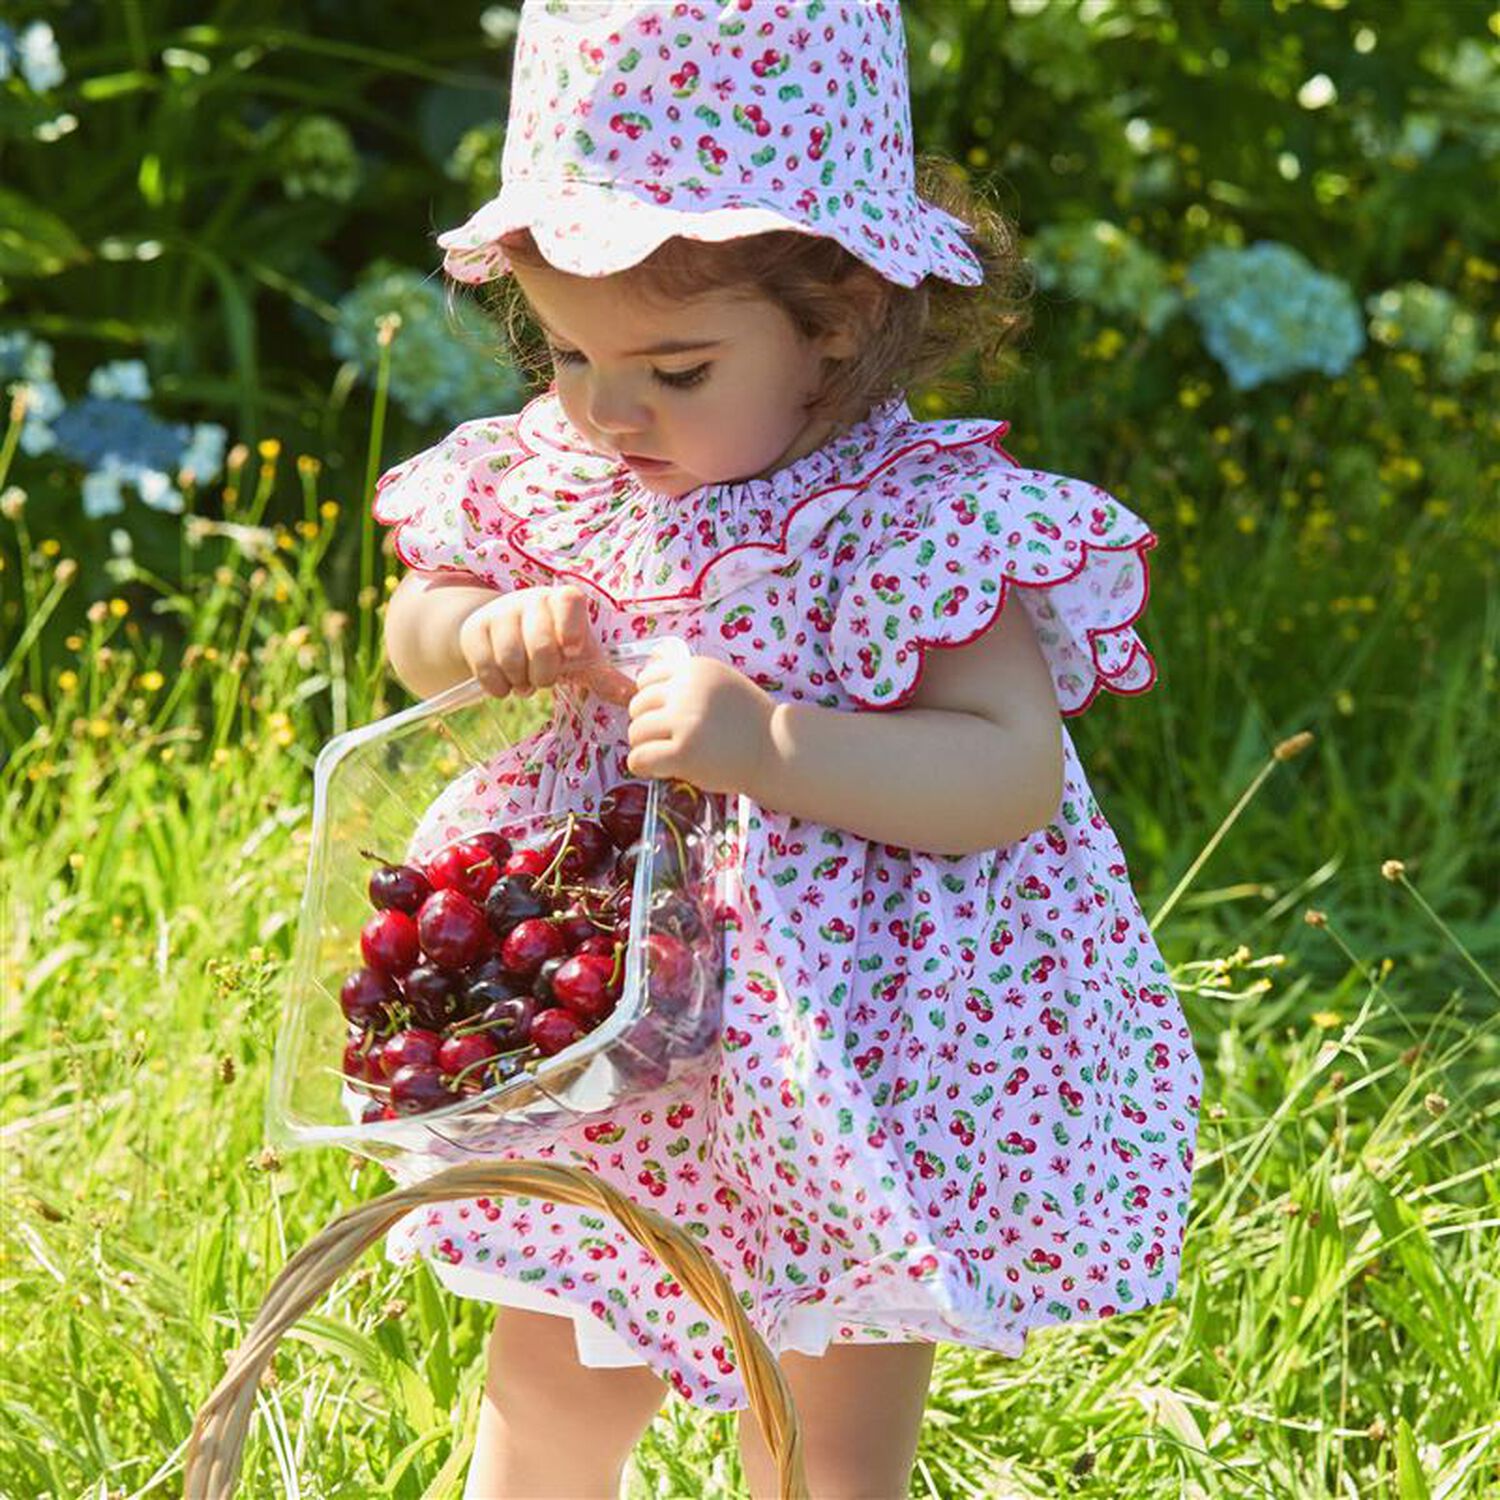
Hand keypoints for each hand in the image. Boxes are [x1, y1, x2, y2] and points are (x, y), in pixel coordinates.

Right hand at [457, 585, 629, 701]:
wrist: (503, 635)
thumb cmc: (554, 646)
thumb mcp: (581, 659)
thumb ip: (606, 677)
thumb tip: (636, 696)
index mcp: (564, 601)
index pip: (569, 601)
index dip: (571, 628)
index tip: (574, 653)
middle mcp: (531, 599)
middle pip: (540, 644)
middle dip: (545, 674)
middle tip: (544, 680)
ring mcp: (500, 611)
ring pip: (510, 659)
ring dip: (521, 683)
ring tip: (525, 681)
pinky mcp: (474, 628)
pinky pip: (486, 668)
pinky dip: (498, 686)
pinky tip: (505, 681)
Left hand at [625, 649, 775, 795]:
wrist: (778, 750)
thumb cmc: (750, 722)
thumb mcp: (721, 684)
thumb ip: (689, 682)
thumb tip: (643, 689)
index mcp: (695, 669)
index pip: (647, 679)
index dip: (652, 701)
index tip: (665, 717)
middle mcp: (687, 690)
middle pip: (638, 705)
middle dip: (647, 725)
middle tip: (666, 740)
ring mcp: (684, 721)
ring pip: (636, 732)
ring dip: (645, 746)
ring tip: (666, 755)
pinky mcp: (683, 752)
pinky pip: (640, 758)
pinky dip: (642, 766)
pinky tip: (658, 770)